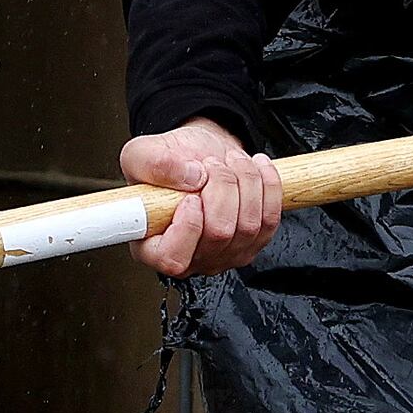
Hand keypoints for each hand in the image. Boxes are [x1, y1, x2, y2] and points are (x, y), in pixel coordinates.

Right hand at [122, 117, 281, 275]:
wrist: (200, 157)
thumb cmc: (170, 163)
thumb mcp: (143, 153)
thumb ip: (154, 164)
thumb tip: (190, 178)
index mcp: (152, 247)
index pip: (173, 258)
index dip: (187, 226)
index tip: (191, 196)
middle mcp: (190, 258)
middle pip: (219, 234)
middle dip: (222, 187)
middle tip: (213, 165)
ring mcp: (224, 255)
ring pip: (248, 225)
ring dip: (245, 181)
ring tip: (231, 162)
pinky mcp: (252, 243)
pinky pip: (269, 220)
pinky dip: (268, 186)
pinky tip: (255, 167)